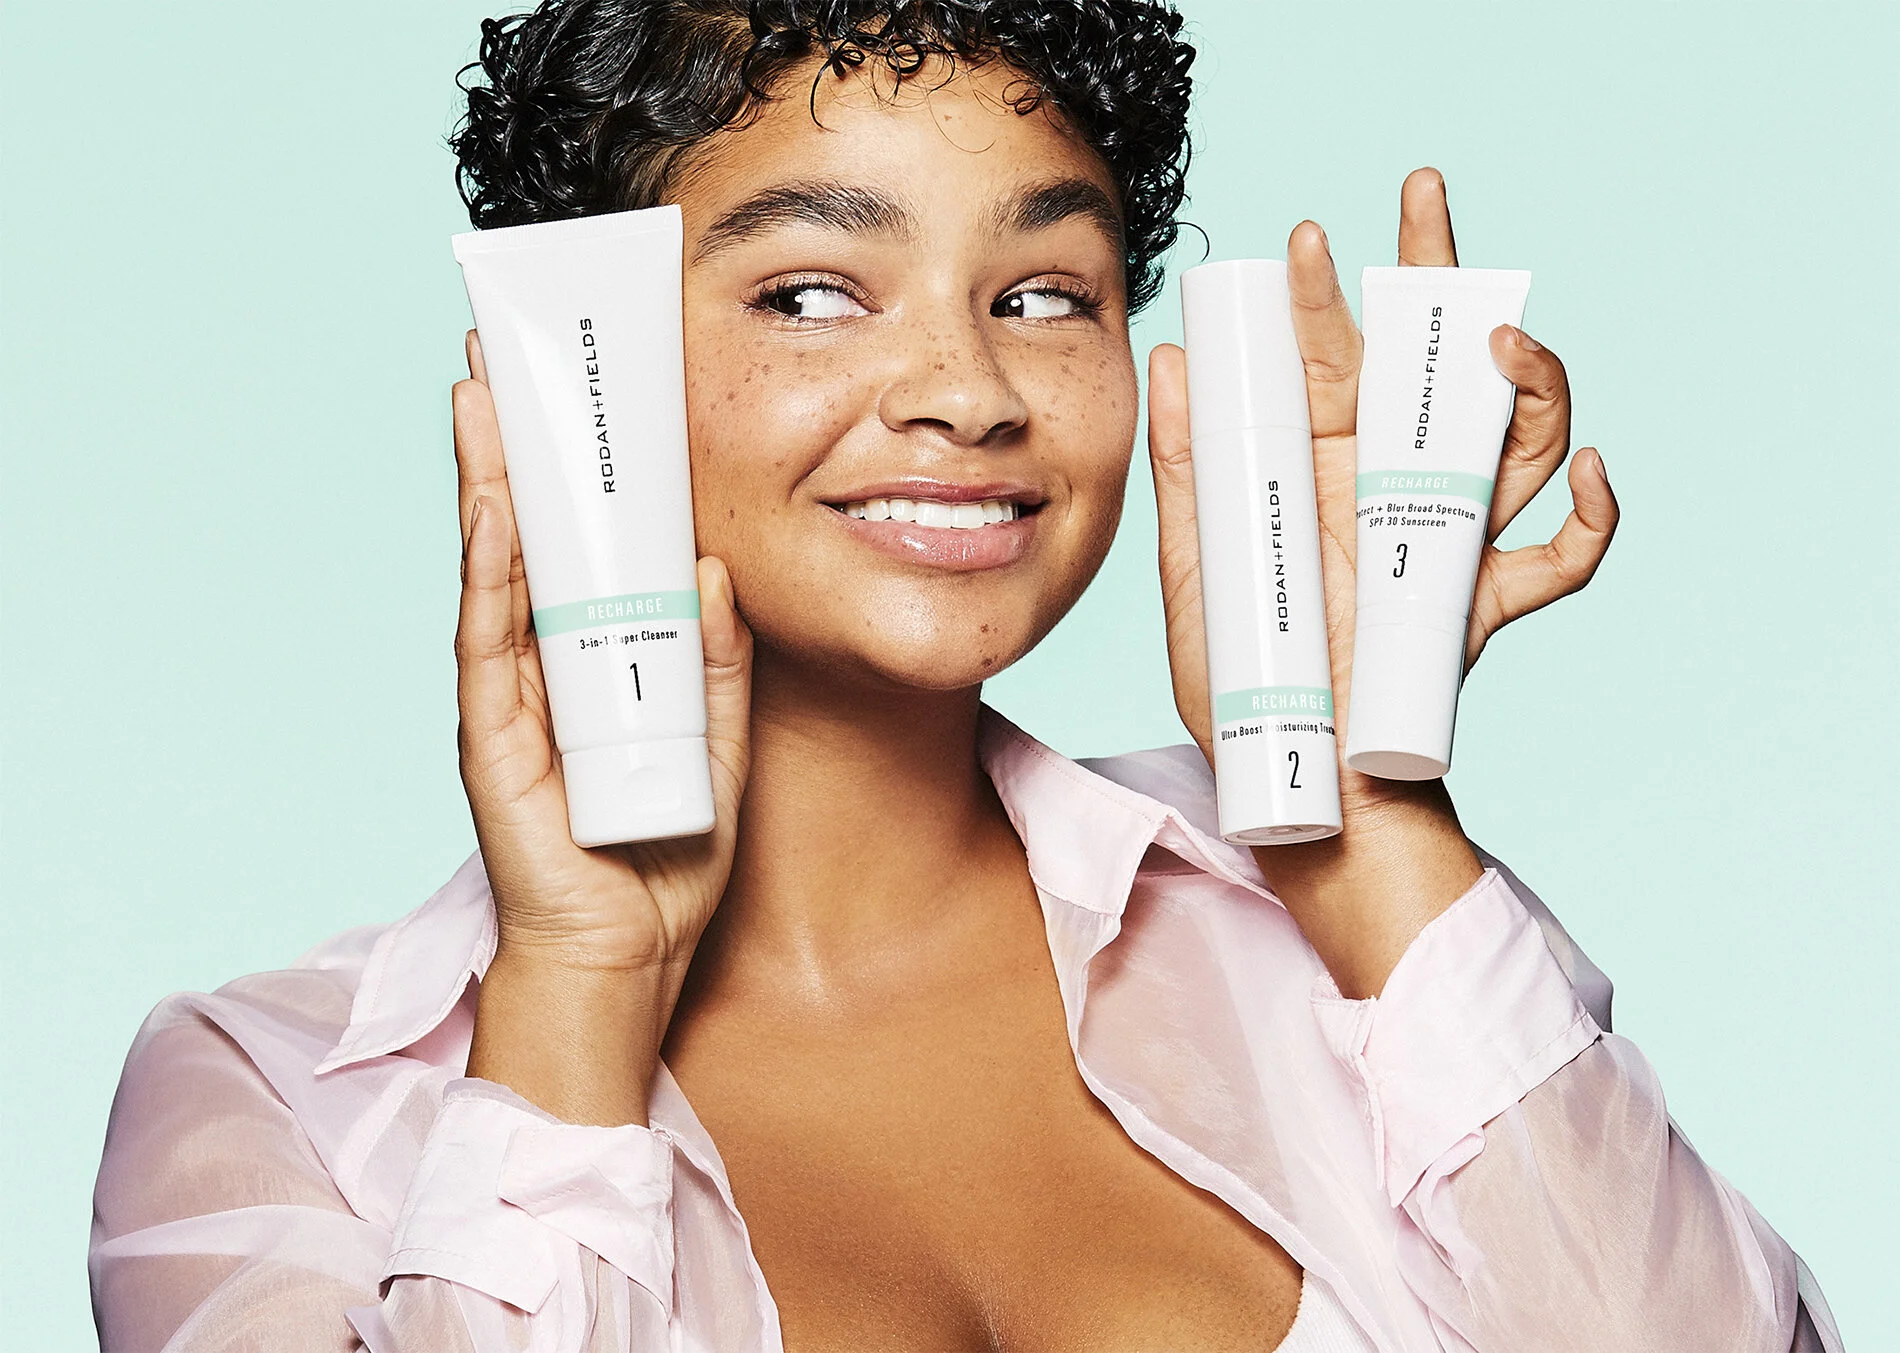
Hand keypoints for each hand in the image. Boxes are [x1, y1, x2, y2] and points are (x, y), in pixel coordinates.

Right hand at [453, 329, 752, 1120]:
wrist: (629, 953)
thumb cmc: (667, 852)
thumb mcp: (719, 739)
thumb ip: (719, 660)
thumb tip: (712, 569)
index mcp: (594, 659)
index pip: (580, 547)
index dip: (575, 470)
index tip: (577, 388)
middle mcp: (542, 664)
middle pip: (524, 536)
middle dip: (514, 444)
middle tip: (498, 355)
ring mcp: (510, 695)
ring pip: (495, 568)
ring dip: (488, 479)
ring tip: (478, 392)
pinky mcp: (494, 735)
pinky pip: (491, 640)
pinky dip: (492, 571)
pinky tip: (492, 507)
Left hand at [1147, 170, 1618, 993]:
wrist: (1300, 788)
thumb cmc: (1241, 687)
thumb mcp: (1196, 574)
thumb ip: (1186, 473)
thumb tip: (1171, 357)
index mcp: (1323, 469)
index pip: (1337, 357)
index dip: (1328, 293)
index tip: (1301, 240)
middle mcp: (1392, 486)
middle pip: (1434, 360)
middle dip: (1438, 272)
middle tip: (1421, 196)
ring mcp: (1447, 536)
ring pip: (1517, 433)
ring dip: (1526, 379)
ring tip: (1500, 348)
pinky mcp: (1485, 599)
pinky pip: (1564, 554)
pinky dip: (1594, 516)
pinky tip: (1592, 477)